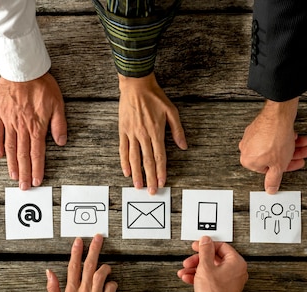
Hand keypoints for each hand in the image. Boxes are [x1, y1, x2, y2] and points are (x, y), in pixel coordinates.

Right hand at [0, 72, 66, 189]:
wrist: (22, 69)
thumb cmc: (42, 85)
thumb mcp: (58, 104)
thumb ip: (59, 125)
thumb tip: (61, 142)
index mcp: (36, 126)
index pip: (37, 153)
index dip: (37, 169)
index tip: (36, 180)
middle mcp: (21, 127)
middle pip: (23, 154)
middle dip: (23, 172)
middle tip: (23, 187)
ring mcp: (8, 121)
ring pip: (10, 147)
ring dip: (12, 164)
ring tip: (12, 176)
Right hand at [46, 235, 117, 291]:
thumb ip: (53, 288)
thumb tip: (48, 272)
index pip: (73, 267)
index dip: (76, 252)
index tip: (79, 240)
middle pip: (89, 266)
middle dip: (93, 249)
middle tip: (98, 237)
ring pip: (102, 275)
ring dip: (105, 267)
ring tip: (105, 266)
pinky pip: (112, 288)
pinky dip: (112, 283)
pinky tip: (109, 285)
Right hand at [118, 73, 186, 194]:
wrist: (136, 85)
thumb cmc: (155, 97)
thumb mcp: (171, 111)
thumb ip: (177, 130)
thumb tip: (184, 146)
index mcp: (156, 132)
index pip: (159, 157)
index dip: (161, 171)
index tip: (162, 182)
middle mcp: (143, 135)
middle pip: (147, 161)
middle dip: (150, 178)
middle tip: (151, 191)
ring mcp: (132, 134)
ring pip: (134, 158)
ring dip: (136, 174)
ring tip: (138, 186)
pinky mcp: (123, 130)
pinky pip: (123, 149)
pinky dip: (124, 162)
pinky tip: (126, 171)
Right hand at [178, 236, 247, 291]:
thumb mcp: (205, 267)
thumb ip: (205, 251)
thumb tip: (205, 240)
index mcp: (236, 263)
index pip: (221, 247)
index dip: (206, 245)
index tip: (197, 246)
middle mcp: (236, 271)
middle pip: (215, 258)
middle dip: (198, 259)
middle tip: (189, 260)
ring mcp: (231, 281)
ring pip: (211, 269)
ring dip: (196, 268)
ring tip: (185, 271)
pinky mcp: (224, 289)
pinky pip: (211, 278)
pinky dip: (200, 277)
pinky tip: (188, 278)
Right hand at [239, 98, 306, 193]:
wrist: (278, 115)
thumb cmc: (275, 139)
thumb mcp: (278, 166)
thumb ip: (274, 179)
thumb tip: (270, 189)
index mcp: (248, 161)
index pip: (268, 169)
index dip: (285, 167)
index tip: (293, 164)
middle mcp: (247, 148)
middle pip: (273, 157)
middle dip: (290, 156)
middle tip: (301, 154)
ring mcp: (253, 136)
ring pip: (274, 146)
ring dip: (291, 147)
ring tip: (302, 145)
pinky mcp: (259, 126)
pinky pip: (272, 136)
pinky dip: (284, 138)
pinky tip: (295, 137)